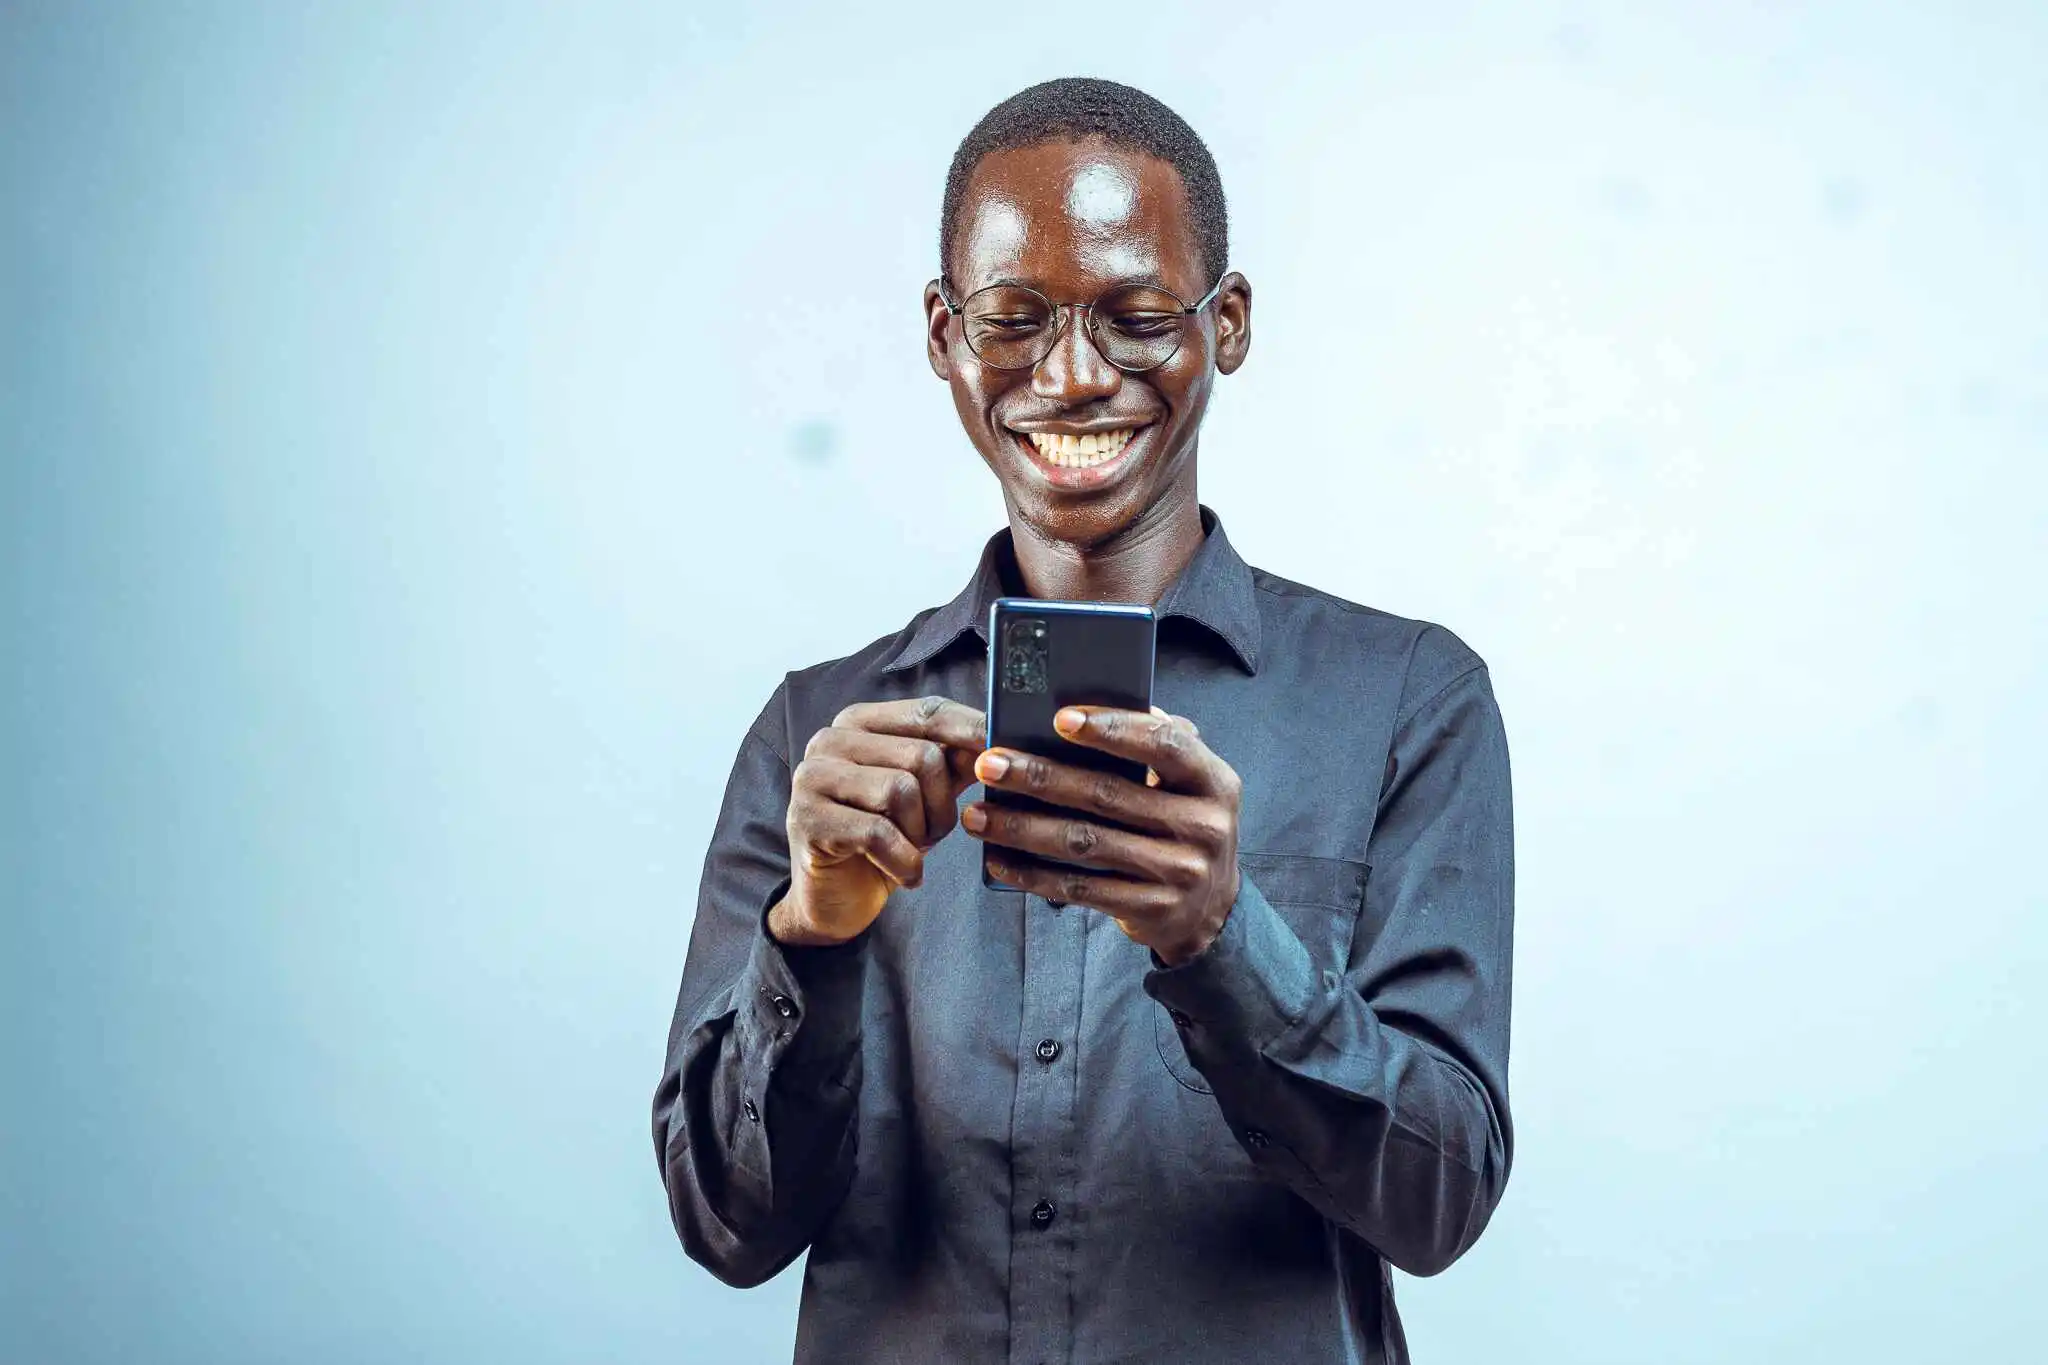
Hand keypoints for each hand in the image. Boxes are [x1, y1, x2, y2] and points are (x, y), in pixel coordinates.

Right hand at [772, 695, 984, 946]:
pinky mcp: (806, 819)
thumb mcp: (925, 796)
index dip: (971, 731)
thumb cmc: (882, 841)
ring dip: (921, 833)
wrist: (835, 899)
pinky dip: (905, 861)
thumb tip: (998, 739)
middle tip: (932, 833)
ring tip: (911, 849)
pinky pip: (878, 834)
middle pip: (922, 755)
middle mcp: (830, 740)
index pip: (928, 712)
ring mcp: (812, 777)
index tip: (1005, 751)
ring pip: (901, 790)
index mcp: (860, 723)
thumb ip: (954, 763)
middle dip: (941, 805)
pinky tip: (905, 873)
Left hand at [962, 706, 1241, 964]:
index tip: (1059, 718)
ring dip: (1023, 828)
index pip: (1164, 745)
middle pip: (1108, 795)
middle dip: (1040, 777)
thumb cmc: (1183, 828)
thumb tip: (1092, 706)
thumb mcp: (1190, 785)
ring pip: (1086, 844)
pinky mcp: (1153, 909)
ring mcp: (1180, 872)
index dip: (1113, 728)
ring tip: (978, 815)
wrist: (1210, 912)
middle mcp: (1204, 826)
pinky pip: (1083, 889)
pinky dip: (1035, 875)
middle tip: (989, 764)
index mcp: (1214, 781)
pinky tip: (999, 861)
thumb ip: (1158, 745)